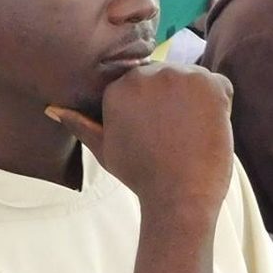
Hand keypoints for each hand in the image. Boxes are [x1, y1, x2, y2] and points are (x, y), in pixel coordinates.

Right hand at [46, 62, 233, 213]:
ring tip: (191, 135)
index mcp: (118, 87)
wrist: (178, 198)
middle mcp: (146, 75)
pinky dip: (221, 107)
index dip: (158, 109)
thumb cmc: (141, 176)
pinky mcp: (210, 84)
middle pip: (171, 78)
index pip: (147, 84)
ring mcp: (179, 76)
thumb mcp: (104, 149)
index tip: (160, 134)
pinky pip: (221, 86)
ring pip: (196, 81)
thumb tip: (52, 109)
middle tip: (177, 137)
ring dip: (199, 103)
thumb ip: (80, 125)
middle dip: (177, 101)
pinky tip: (207, 131)